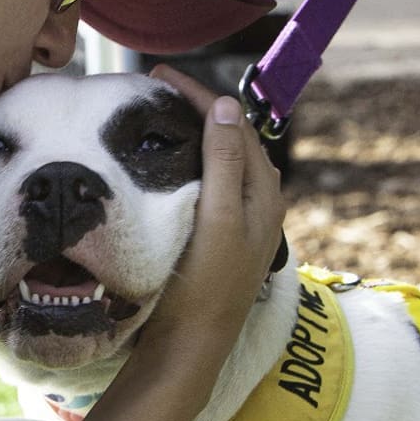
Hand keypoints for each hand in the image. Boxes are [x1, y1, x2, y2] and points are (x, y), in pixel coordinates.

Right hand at [141, 65, 285, 366]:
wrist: (192, 344)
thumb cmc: (204, 284)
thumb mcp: (216, 218)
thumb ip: (224, 162)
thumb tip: (225, 107)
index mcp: (265, 191)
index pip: (235, 124)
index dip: (199, 95)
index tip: (159, 75)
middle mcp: (261, 200)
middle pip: (231, 137)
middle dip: (197, 108)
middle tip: (154, 90)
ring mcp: (244, 218)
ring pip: (223, 158)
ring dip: (196, 133)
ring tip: (160, 117)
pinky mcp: (225, 233)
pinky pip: (214, 180)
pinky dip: (194, 159)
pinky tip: (170, 162)